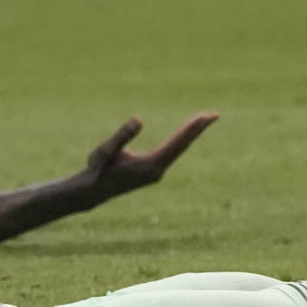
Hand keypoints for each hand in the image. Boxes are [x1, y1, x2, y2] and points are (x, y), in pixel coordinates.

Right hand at [81, 113, 217, 199]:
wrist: (92, 191)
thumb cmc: (97, 170)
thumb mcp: (106, 151)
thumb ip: (122, 136)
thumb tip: (139, 119)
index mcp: (151, 166)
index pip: (177, 143)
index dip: (192, 129)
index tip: (207, 116)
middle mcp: (158, 170)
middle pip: (182, 146)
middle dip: (197, 130)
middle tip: (214, 114)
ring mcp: (156, 172)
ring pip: (178, 149)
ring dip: (190, 134)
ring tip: (203, 119)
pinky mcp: (152, 172)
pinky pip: (172, 152)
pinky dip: (180, 140)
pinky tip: (184, 134)